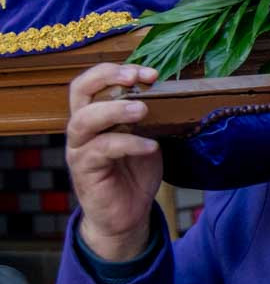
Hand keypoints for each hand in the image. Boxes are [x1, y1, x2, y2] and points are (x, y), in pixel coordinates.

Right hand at [65, 63, 161, 260]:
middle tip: (137, 79)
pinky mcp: (85, 170)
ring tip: (144, 109)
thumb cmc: (135, 170)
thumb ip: (151, 115)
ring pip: (84, 120)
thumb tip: (175, 92)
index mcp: (95, 113)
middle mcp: (82, 127)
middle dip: (109, 78)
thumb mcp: (146, 136)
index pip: (93, 81)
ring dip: (115, 109)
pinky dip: (128, 144)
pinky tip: (151, 147)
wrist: (127, 213)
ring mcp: (80, 149)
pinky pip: (102, 150)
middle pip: (80, 91)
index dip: (116, 70)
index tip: (149, 73)